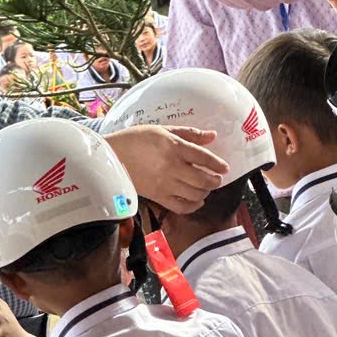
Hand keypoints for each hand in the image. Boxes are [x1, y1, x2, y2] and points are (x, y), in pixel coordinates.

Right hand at [107, 125, 227, 213]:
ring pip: (195, 194)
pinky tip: (196, 201)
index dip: (218, 164)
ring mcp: (165, 184)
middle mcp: (172, 167)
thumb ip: (189, 134)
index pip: (204, 158)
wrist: (111, 156)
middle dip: (215, 180)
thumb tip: (212, 136)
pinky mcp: (157, 196)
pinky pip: (181, 207)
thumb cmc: (135, 139)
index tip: (225, 167)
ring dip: (205, 192)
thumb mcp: (162, 130)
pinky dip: (193, 206)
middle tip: (217, 178)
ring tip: (206, 187)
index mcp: (174, 147)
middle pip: (203, 179)